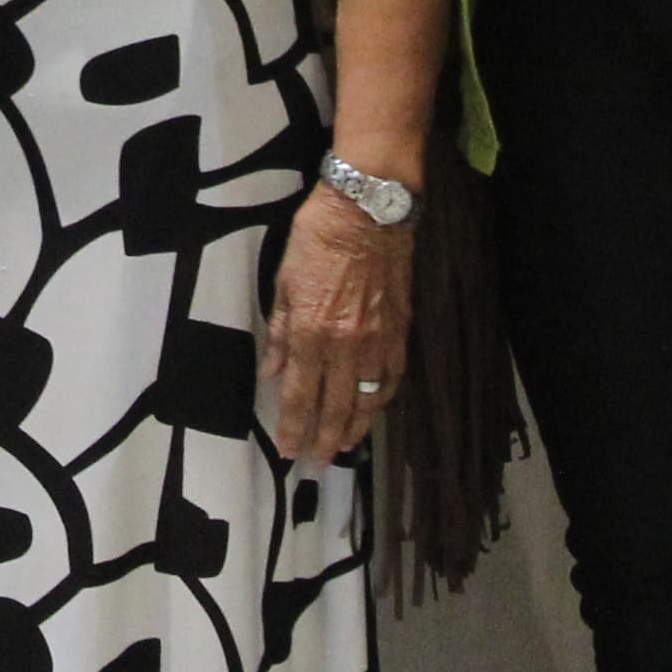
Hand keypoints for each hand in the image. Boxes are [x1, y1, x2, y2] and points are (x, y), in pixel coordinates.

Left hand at [262, 181, 410, 462]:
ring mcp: (378, 340)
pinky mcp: (401, 329)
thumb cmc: (318, 235)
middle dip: (323, 440)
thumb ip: (278, 330)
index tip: (289, 451)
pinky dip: (383, 399)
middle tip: (316, 464)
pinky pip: (392, 376)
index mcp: (311, 332)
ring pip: (367, 399)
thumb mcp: (283, 279)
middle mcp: (346, 345)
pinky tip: (374, 409)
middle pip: (334, 407)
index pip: (300, 395)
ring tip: (343, 447)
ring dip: (355, 427)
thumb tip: (270, 371)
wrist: (370, 207)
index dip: (294, 427)